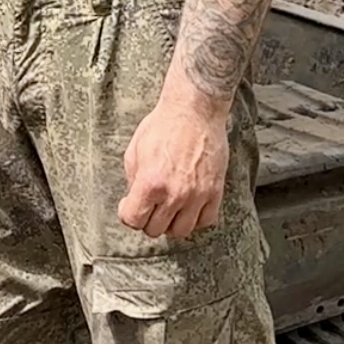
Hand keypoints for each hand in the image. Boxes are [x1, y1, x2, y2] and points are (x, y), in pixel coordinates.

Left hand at [117, 97, 229, 239]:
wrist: (194, 112)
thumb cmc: (163, 126)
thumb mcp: (134, 151)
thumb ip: (133, 181)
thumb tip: (135, 200)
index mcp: (150, 183)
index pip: (134, 220)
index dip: (128, 215)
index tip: (130, 207)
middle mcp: (174, 194)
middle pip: (156, 230)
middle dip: (148, 219)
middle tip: (149, 206)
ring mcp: (197, 196)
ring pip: (181, 231)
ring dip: (171, 223)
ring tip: (168, 208)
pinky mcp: (215, 192)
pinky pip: (205, 221)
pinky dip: (195, 219)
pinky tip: (188, 206)